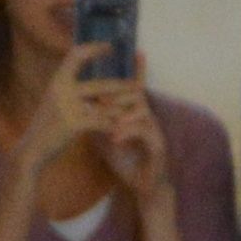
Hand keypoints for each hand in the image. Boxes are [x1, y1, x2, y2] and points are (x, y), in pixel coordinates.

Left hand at [86, 74, 171, 196]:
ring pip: (142, 109)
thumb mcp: (106, 138)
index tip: (137, 51)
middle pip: (137, 93)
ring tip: (107, 119)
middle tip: (101, 100)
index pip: (136, 87)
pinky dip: (127, 131)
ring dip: (122, 112)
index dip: (139, 70)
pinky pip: (144, 131)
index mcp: (136, 114)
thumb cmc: (126, 163)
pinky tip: (115, 137)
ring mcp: (155, 131)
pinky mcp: (158, 146)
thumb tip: (81, 106)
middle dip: (118, 93)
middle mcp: (148, 118)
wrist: (143, 189)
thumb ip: (98, 121)